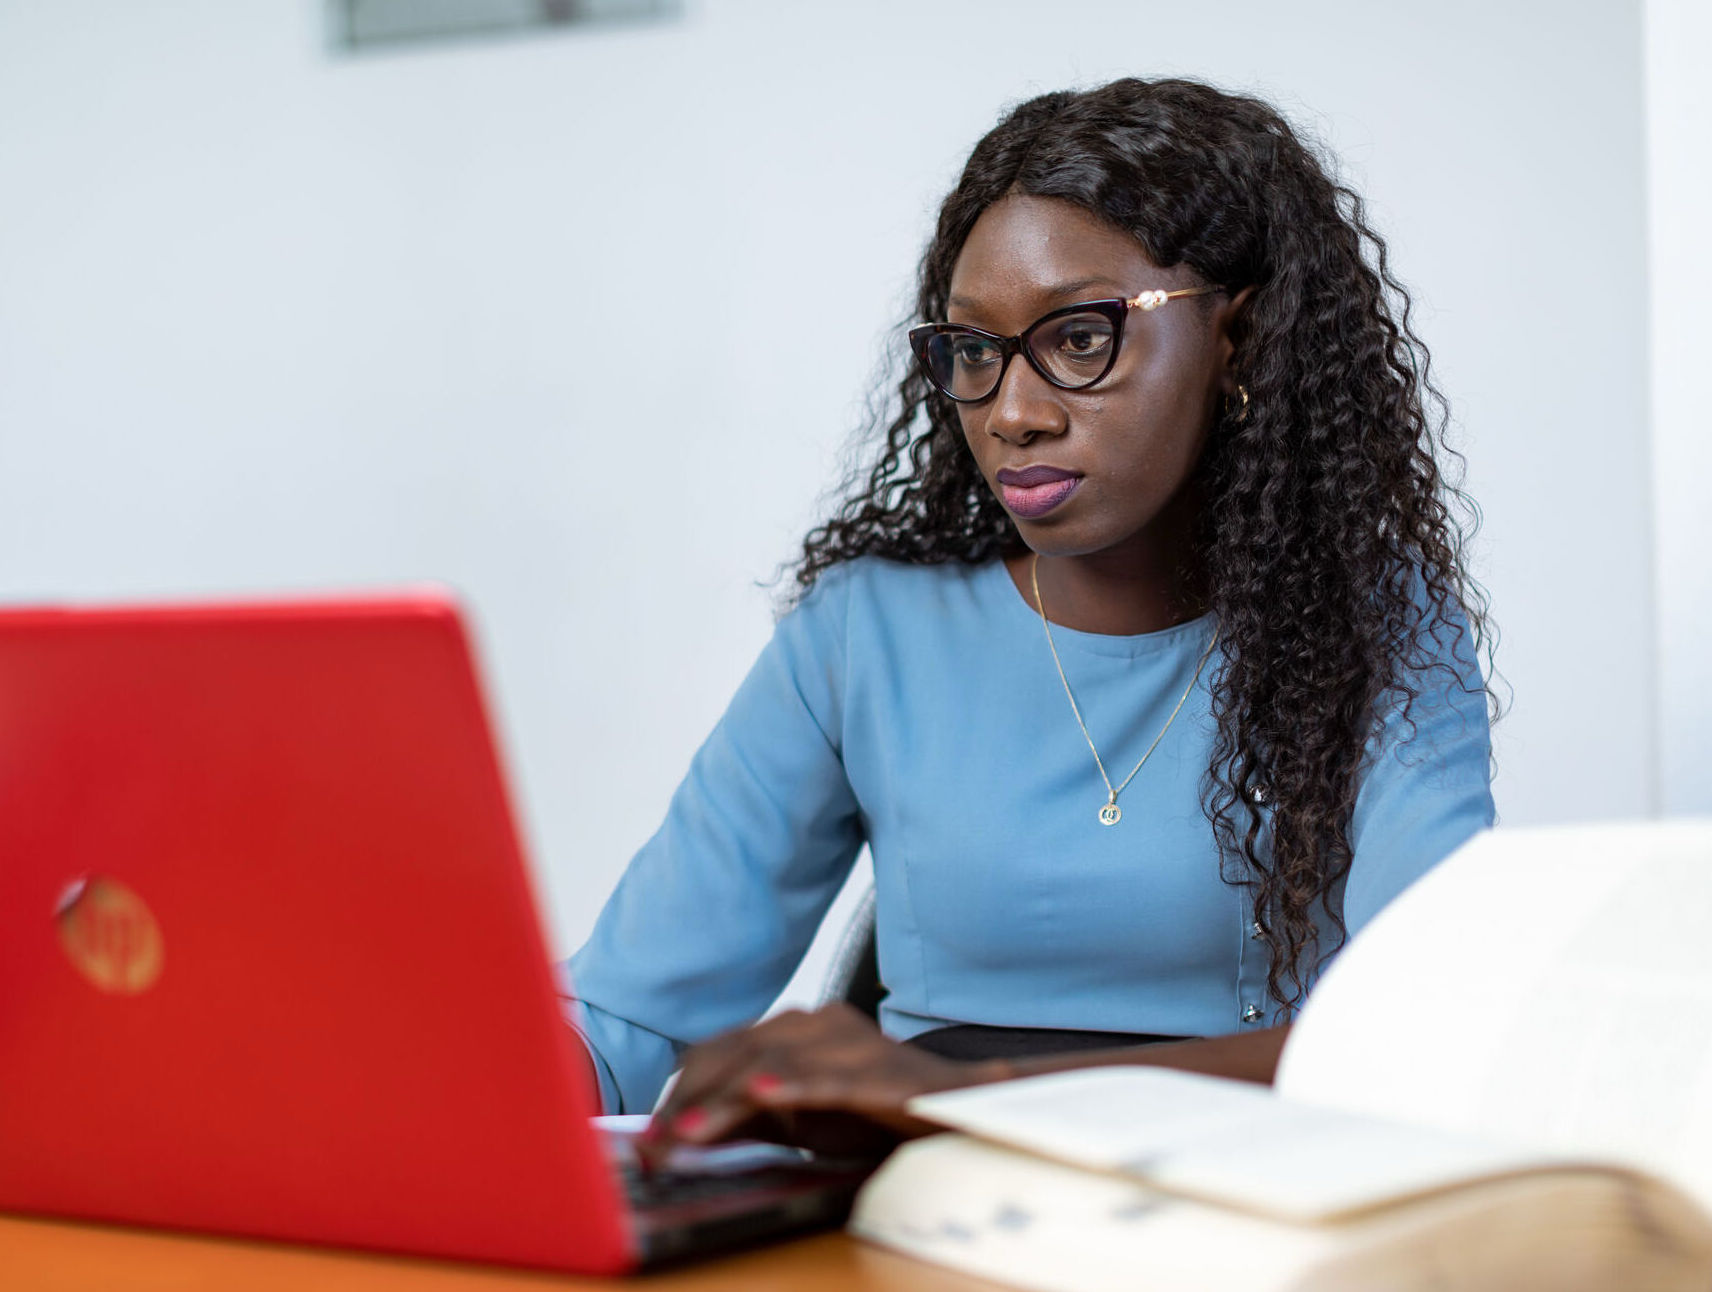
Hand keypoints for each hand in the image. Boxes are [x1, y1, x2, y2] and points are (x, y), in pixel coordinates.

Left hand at [641, 1003, 1006, 1162]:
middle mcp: (821, 1023)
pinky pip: (828, 1078)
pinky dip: (792, 1084)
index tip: (648, 1140)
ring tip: (684, 1136)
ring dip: (722, 1102)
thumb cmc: (876, 1115)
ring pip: (770, 1063)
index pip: (718, 1052)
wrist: (962, 1113)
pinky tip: (762, 1094)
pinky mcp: (882, 1075)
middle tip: (654, 1149)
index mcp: (799, 1028)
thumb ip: (746, 1118)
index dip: (679, 1094)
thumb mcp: (799, 1119)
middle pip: (735, 1054)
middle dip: (688, 1103)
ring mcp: (852, 1044)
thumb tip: (682, 1133)